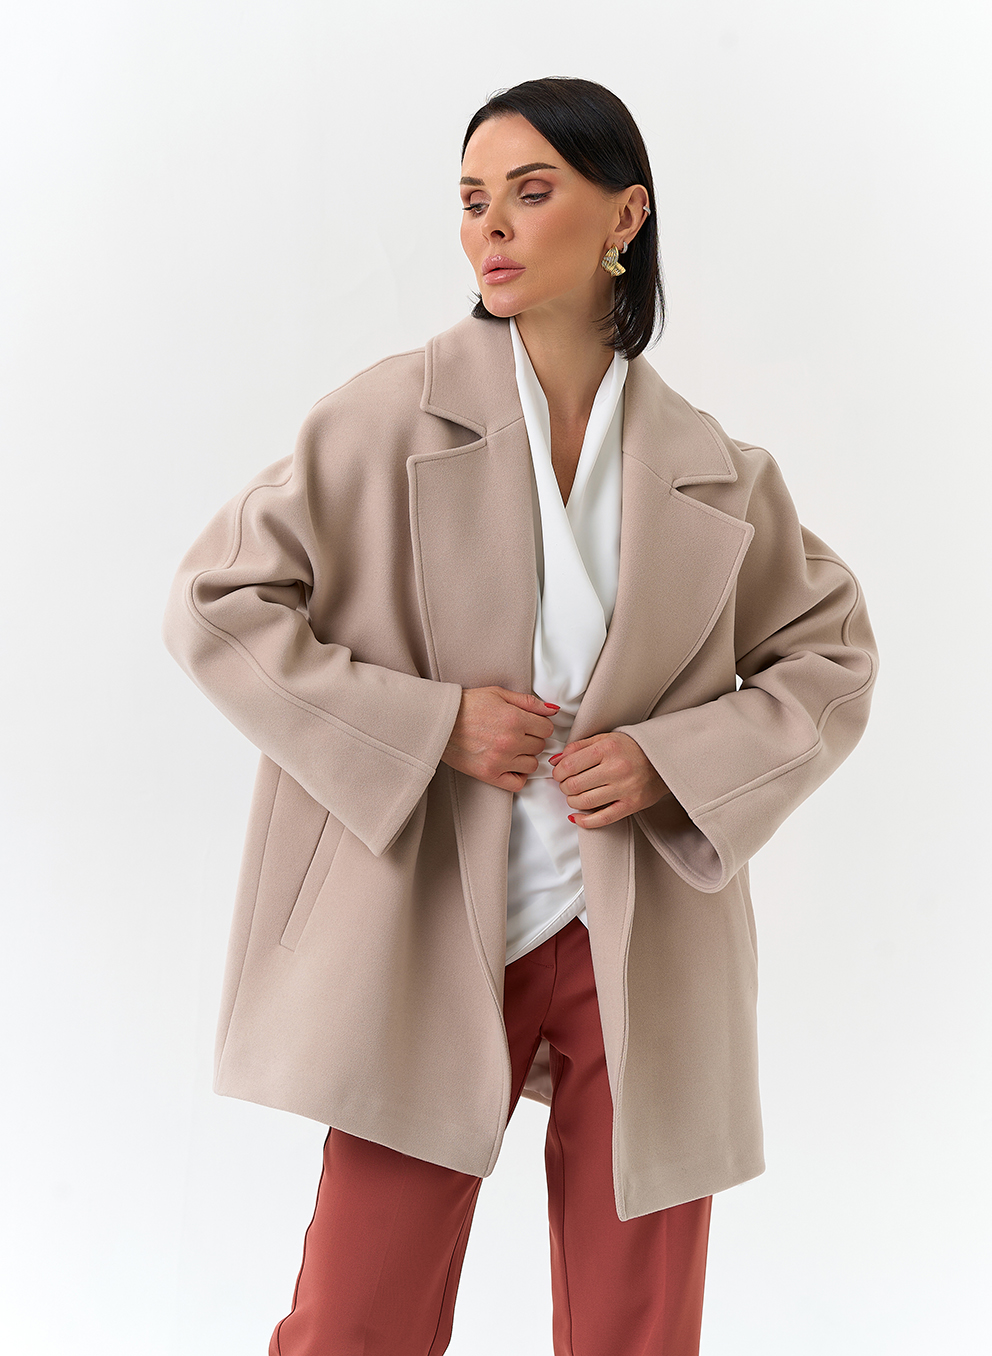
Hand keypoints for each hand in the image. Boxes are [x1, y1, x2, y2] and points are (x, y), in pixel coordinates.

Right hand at [441, 687, 557, 791]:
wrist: (440, 721)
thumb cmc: (467, 705)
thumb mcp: (499, 694)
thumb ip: (529, 702)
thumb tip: (552, 710)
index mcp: (515, 719)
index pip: (547, 728)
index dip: (540, 725)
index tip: (531, 724)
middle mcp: (510, 742)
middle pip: (540, 746)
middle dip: (532, 739)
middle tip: (517, 733)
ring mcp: (500, 760)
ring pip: (532, 764)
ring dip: (526, 757)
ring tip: (512, 748)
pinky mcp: (489, 775)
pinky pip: (518, 783)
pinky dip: (518, 776)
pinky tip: (510, 765)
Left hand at [550, 731, 667, 827]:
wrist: (665, 758)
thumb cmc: (633, 747)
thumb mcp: (606, 739)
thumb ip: (578, 747)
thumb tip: (555, 761)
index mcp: (608, 749)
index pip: (570, 765)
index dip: (558, 772)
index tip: (559, 774)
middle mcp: (616, 768)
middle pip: (574, 785)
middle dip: (564, 787)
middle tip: (566, 785)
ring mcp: (625, 788)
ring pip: (584, 802)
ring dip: (572, 802)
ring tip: (574, 796)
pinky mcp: (631, 805)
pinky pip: (602, 818)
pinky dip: (584, 821)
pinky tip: (577, 818)